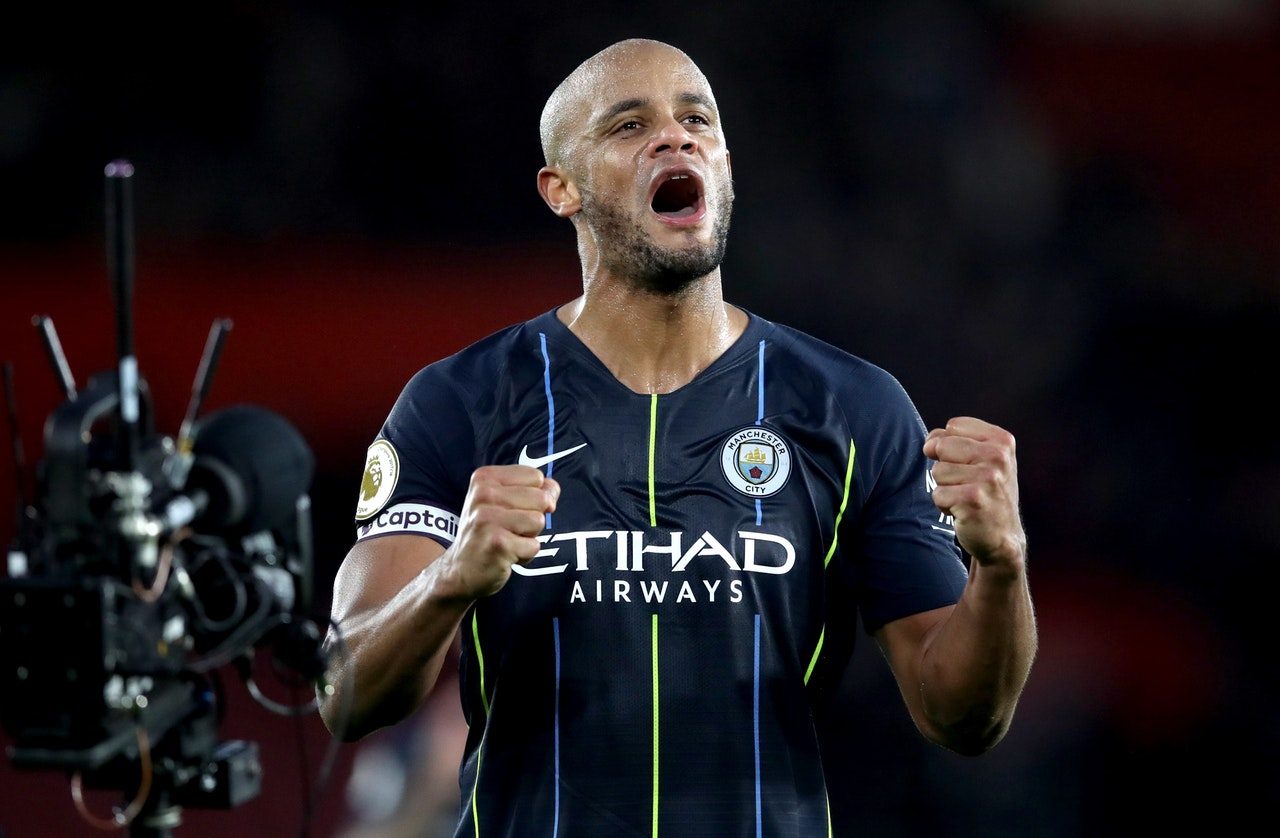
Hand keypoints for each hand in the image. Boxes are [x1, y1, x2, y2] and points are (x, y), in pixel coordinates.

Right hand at [439, 465, 558, 599]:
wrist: (460, 571)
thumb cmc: (487, 533)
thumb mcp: (502, 501)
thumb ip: (531, 489)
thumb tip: (553, 488)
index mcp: (485, 477)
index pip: (536, 477)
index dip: (535, 496)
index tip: (513, 510)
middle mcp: (483, 494)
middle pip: (541, 498)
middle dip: (534, 518)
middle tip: (510, 529)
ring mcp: (488, 518)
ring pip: (538, 521)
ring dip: (529, 537)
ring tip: (508, 541)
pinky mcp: (497, 543)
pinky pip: (534, 546)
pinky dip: (525, 555)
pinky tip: (505, 555)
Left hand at [923, 417, 1025, 568]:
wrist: (1002, 536)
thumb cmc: (985, 492)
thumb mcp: (981, 459)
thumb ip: (953, 440)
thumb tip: (929, 444)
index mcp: (1001, 440)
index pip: (952, 426)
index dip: (949, 445)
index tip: (967, 464)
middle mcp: (998, 456)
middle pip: (941, 446)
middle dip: (945, 468)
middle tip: (966, 484)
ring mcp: (988, 478)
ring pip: (937, 471)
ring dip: (945, 488)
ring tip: (965, 497)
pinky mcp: (973, 500)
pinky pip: (938, 494)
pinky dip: (944, 505)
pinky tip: (963, 510)